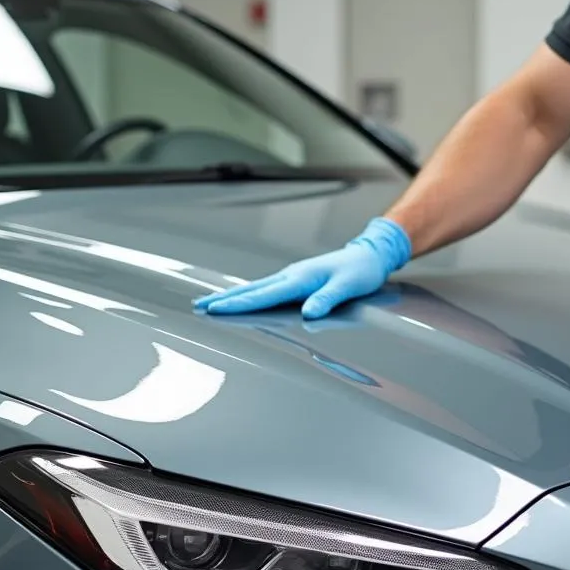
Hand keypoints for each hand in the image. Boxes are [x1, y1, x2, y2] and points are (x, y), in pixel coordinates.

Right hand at [193, 217, 411, 318]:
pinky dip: (249, 294)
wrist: (370, 255)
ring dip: (232, 296)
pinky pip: (267, 288)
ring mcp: (292, 276)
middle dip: (225, 299)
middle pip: (252, 290)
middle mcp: (292, 276)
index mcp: (301, 278)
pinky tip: (240, 298)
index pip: (265, 294)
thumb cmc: (361, 271)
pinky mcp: (296, 279)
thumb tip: (309, 314)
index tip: (217, 309)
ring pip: (256, 288)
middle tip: (200, 307)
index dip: (240, 304)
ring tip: (210, 303)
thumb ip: (327, 299)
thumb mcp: (348, 286)